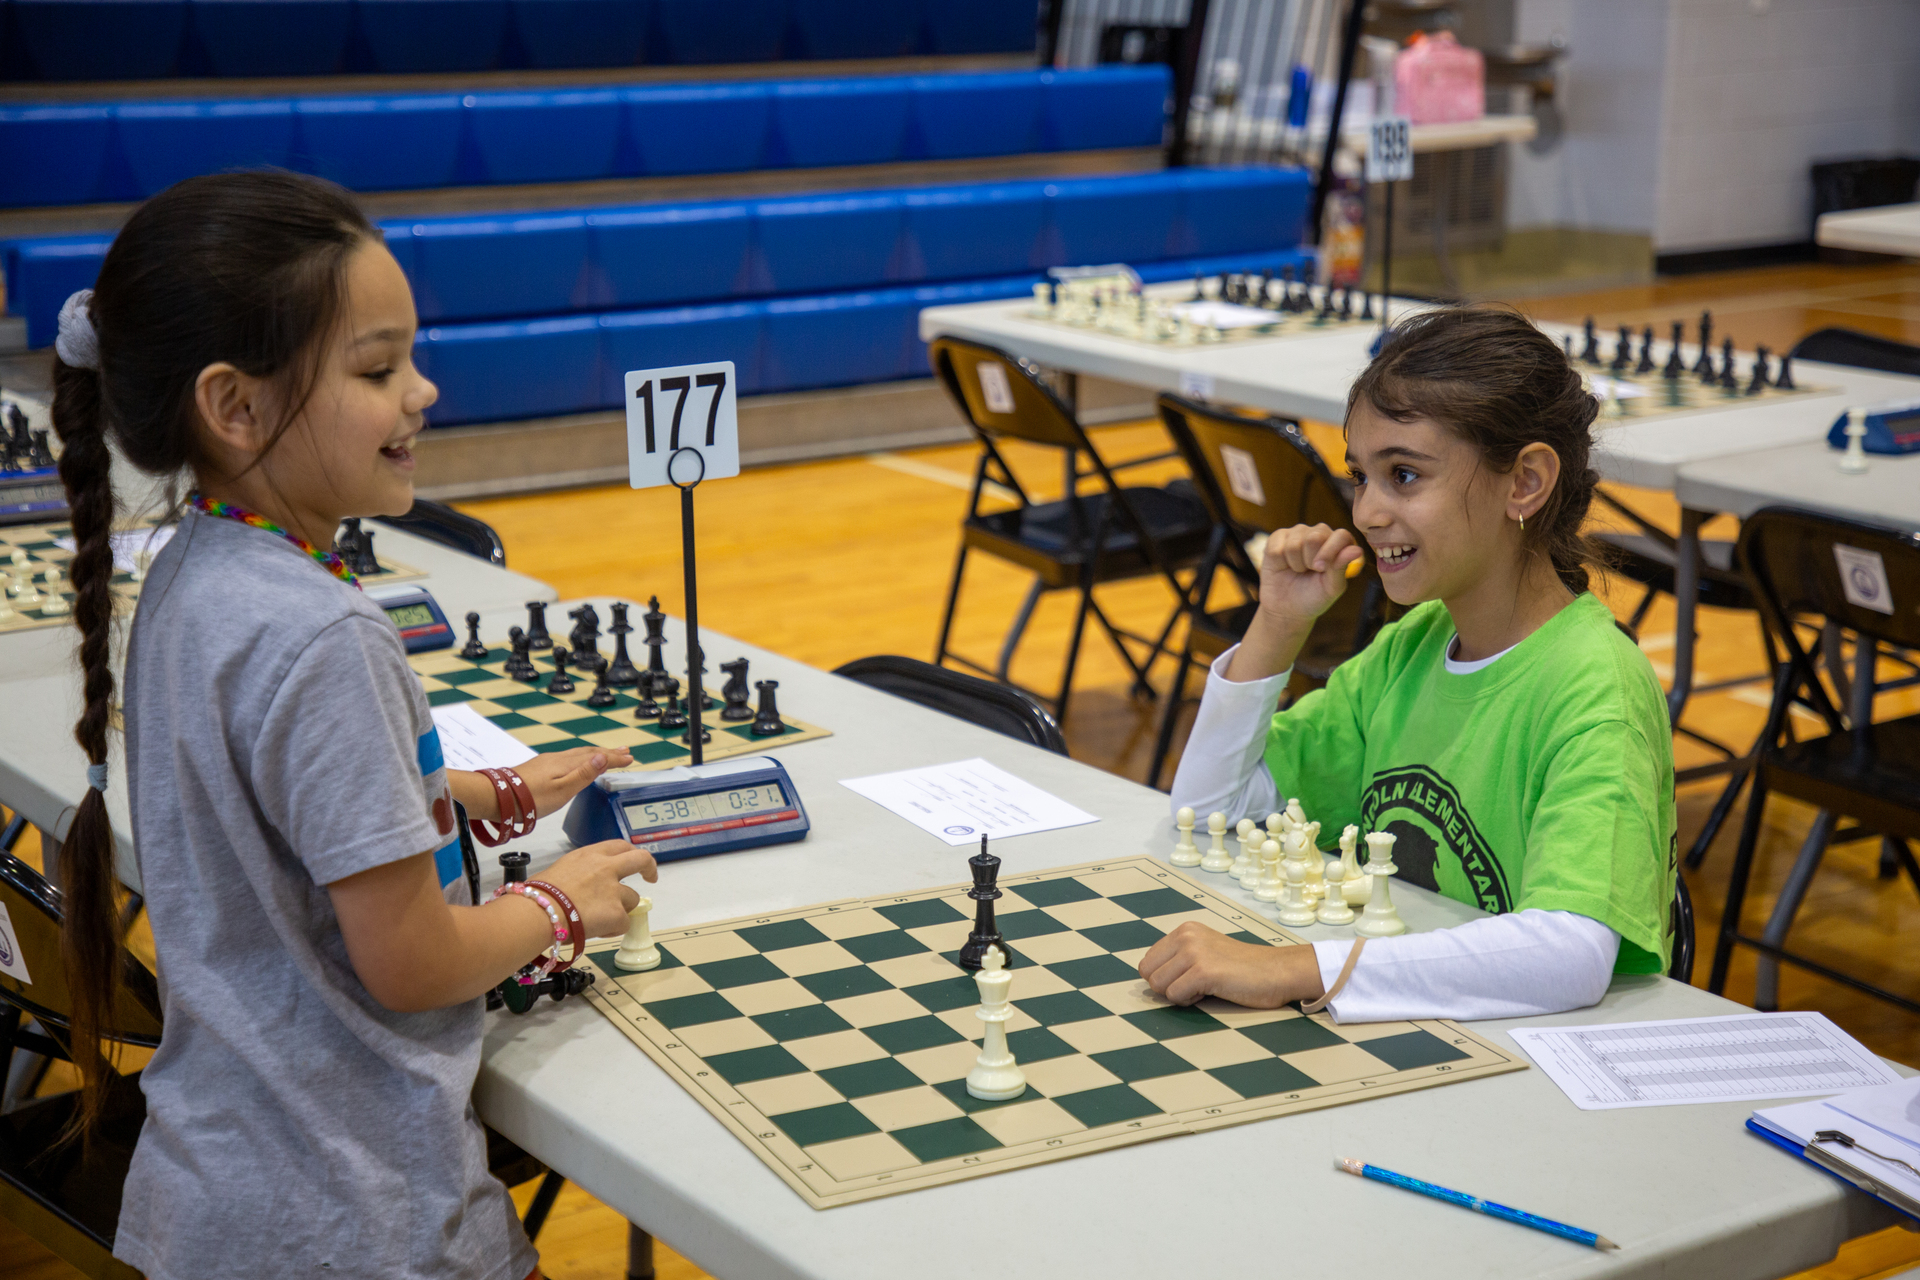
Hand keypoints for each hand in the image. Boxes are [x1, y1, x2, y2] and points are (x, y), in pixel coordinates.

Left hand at [514, 746, 630, 818]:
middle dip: (608, 752)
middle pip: (588, 752)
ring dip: (595, 754)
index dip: (614, 758)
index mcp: (567, 764)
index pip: (597, 758)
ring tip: (606, 755)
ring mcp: (547, 762)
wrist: (498, 797)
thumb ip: (583, 775)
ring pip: (578, 754)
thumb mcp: (562, 790)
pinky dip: (581, 759)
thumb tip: (602, 757)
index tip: (631, 758)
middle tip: (625, 751)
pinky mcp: (539, 768)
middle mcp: (558, 759)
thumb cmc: (530, 799)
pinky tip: (578, 763)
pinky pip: (568, 758)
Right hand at [535, 838, 656, 939]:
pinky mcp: (617, 913)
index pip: (619, 846)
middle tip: (651, 878)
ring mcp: (614, 890)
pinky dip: (612, 929)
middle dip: (649, 868)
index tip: (633, 862)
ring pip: (631, 899)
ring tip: (597, 918)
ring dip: (620, 909)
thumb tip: (576, 887)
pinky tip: (595, 931)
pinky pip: (623, 923)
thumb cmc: (536, 895)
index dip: (629, 853)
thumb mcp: (558, 871)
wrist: (538, 913)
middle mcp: (606, 868)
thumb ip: (577, 874)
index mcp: (590, 855)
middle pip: (640, 859)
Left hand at [1138, 922, 1323, 1007]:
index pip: (1148, 962)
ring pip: (1158, 986)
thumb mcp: (1205, 952)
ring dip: (1180, 995)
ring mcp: (1194, 952)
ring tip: (1206, 987)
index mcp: (1184, 930)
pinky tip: (1212, 991)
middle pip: (1148, 974)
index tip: (1190, 978)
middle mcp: (1186, 935)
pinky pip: (1174, 996)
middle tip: (1197, 985)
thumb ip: (1179, 959)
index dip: (1165, 978)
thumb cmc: (1243, 968)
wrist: (1277, 971)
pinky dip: (1190, 1001)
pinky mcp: (1203, 971)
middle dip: (1168, 987)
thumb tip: (1149, 978)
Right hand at [1255, 523, 1362, 628]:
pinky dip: (1279, 562)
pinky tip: (1283, 566)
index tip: (1320, 570)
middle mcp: (1319, 533)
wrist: (1287, 608)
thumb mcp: (1331, 587)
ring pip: (1294, 543)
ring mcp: (1297, 533)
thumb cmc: (1314, 597)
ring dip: (1295, 564)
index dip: (1330, 552)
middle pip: (1315, 537)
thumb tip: (1357, 550)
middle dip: (1310, 560)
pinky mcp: (1278, 537)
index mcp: (1338, 544)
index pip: (1341, 535)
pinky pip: (1276, 547)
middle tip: (1310, 571)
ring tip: (1297, 570)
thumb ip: (1342, 567)